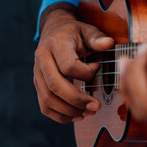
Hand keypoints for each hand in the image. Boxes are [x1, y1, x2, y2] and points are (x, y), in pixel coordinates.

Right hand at [34, 3, 113, 123]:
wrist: (54, 31)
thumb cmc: (74, 33)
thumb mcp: (87, 30)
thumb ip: (97, 38)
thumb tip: (109, 43)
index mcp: (55, 45)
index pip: (68, 66)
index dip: (86, 73)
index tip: (98, 68)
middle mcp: (42, 59)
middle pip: (55, 86)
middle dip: (77, 100)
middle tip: (96, 107)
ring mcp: (37, 73)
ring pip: (47, 99)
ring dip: (69, 111)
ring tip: (88, 113)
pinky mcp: (38, 84)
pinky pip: (44, 105)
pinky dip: (59, 115)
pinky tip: (76, 116)